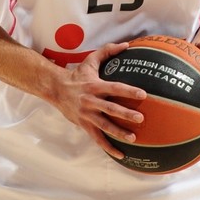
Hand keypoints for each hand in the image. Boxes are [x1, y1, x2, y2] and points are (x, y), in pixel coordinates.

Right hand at [49, 42, 146, 159]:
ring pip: (104, 126)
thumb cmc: (77, 74)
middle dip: (126, 114)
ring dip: (119, 133)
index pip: (115, 88)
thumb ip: (108, 51)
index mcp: (95, 86)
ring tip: (133, 138)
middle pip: (110, 109)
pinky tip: (121, 154)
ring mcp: (87, 115)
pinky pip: (97, 139)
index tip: (143, 94)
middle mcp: (91, 101)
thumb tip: (127, 45)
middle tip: (141, 118)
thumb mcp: (90, 60)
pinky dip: (108, 147)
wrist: (55, 89)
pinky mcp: (84, 125)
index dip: (128, 91)